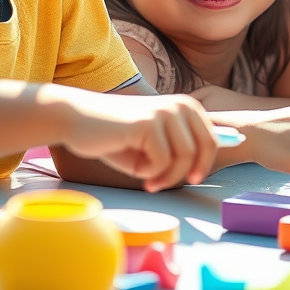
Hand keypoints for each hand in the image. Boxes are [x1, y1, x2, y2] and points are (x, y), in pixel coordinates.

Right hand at [57, 89, 217, 191]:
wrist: (77, 120)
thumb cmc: (116, 136)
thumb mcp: (155, 143)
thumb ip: (181, 149)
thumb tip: (212, 161)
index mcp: (185, 106)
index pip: (212, 140)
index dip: (204, 165)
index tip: (191, 180)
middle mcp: (179, 105)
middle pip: (204, 149)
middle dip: (188, 173)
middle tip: (167, 184)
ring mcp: (164, 112)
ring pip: (184, 157)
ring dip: (167, 177)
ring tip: (149, 182)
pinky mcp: (148, 123)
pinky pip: (162, 161)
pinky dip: (150, 173)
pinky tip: (136, 171)